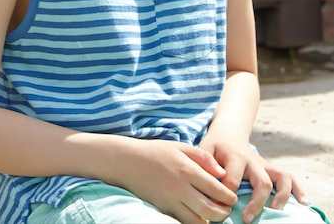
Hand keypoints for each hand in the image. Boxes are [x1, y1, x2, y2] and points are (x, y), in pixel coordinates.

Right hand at [116, 138, 237, 223]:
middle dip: (223, 213)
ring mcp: (171, 201)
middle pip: (210, 210)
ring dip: (209, 220)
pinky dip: (194, 221)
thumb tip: (222, 173)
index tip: (232, 197)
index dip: (229, 196)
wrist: (129, 162)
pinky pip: (183, 221)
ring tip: (213, 213)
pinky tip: (198, 214)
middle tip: (226, 209)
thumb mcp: (181, 147)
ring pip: (197, 221)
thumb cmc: (157, 151)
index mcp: (188, 170)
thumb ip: (204, 158)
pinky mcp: (163, 209)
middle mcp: (180, 188)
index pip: (216, 189)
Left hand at [199, 134, 305, 222]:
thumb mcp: (204, 149)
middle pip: (261, 181)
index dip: (225, 195)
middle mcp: (252, 161)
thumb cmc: (214, 145)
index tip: (218, 207)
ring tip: (276, 210)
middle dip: (256, 201)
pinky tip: (302, 202)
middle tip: (247, 218)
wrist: (228, 132)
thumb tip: (210, 181)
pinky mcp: (270, 169)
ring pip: (280, 177)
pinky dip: (297, 188)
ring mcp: (263, 165)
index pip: (232, 179)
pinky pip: (289, 176)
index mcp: (234, 156)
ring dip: (281, 195)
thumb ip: (204, 164)